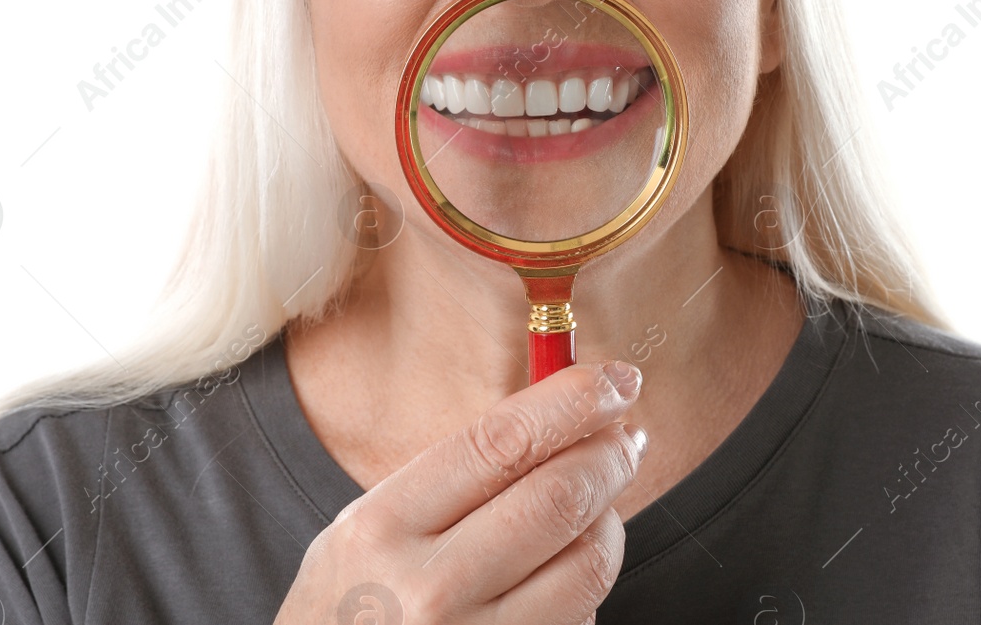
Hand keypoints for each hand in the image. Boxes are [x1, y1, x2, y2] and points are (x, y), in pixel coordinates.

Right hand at [272, 358, 646, 623]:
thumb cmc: (353, 607)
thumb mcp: (371, 530)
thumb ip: (451, 479)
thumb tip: (557, 418)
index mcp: (383, 526)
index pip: (501, 442)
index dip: (572, 402)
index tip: (615, 380)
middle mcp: (427, 589)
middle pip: (557, 498)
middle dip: (610, 455)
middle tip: (626, 437)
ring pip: (587, 565)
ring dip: (609, 523)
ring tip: (598, 508)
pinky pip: (580, 619)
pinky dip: (587, 589)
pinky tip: (565, 574)